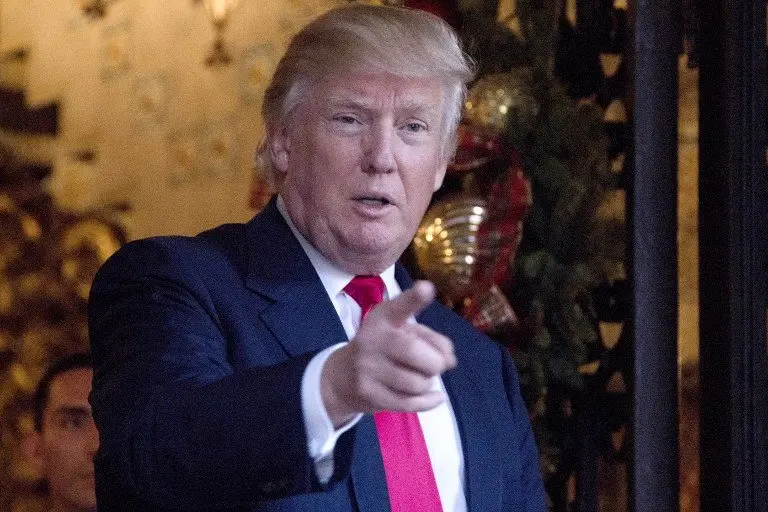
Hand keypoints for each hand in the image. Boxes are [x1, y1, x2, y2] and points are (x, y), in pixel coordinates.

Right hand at [321, 280, 456, 426]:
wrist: (343, 377)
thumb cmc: (384, 349)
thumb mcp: (404, 333)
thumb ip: (432, 339)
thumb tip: (449, 360)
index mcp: (383, 317)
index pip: (400, 307)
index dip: (414, 298)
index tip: (426, 288)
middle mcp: (372, 339)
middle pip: (415, 352)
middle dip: (436, 363)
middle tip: (435, 365)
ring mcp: (367, 367)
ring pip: (417, 383)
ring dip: (427, 383)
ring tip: (419, 378)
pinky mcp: (369, 393)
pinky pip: (410, 403)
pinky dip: (429, 402)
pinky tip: (434, 397)